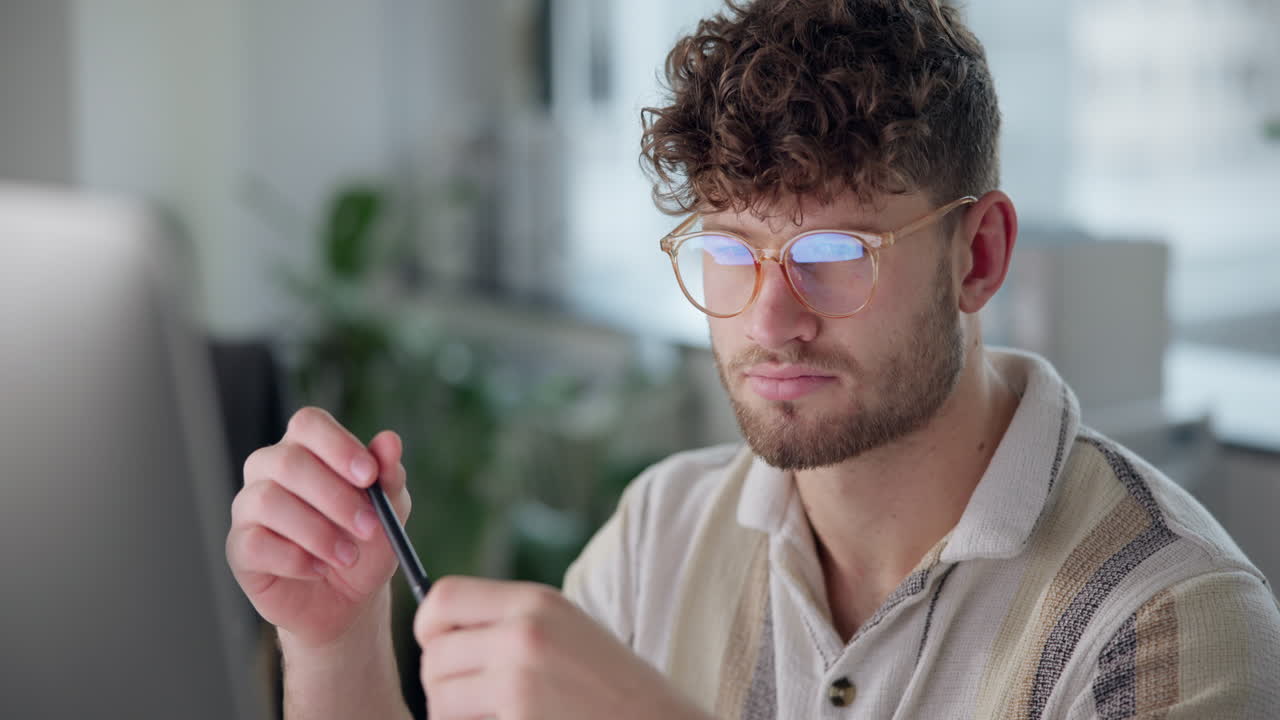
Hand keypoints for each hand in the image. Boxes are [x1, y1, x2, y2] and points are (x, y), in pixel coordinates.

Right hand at [226, 407, 410, 649]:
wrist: (349, 598)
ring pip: (268, 501)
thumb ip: (389, 476)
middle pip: (288, 461)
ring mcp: (249, 507)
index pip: (309, 423)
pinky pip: (257, 544)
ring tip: (348, 556)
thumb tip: (390, 441)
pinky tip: (319, 569)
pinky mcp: (239, 547)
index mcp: (307, 448)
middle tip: (369, 527)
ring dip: (318, 532)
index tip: (369, 476)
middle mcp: (270, 469)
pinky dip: (296, 559)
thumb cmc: (366, 543)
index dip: (337, 445)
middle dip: (335, 497)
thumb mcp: (389, 510)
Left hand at [414, 576, 710, 719]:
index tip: (442, 650)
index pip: (442, 598)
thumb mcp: (567, 629)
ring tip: (500, 717)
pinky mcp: (518, 719)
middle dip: (444, 684)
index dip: (429, 627)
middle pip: (433, 656)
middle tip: (477, 701)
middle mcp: (524, 633)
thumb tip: (435, 629)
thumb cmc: (613, 688)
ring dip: (457, 716)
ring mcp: (520, 680)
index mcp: (536, 601)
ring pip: (440, 700)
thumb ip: (509, 621)